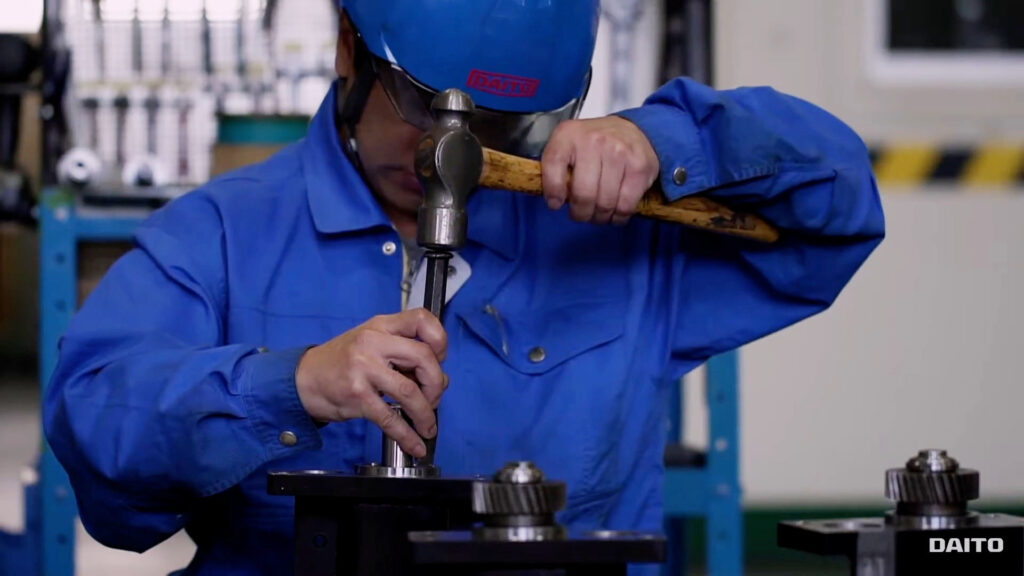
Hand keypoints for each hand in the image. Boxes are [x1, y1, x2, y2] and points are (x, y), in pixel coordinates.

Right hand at [295, 309, 448, 457]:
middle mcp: (373, 342)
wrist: (303, 379)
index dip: (439, 339)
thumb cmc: (342, 361)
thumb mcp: (372, 343)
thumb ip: (404, 355)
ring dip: (425, 413)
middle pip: (423, 357)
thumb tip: (437, 381)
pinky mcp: (356, 395)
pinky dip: (406, 435)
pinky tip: (415, 444)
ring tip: (427, 425)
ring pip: (409, 391)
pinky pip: (389, 418)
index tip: (440, 358)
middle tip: (434, 398)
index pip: (420, 319)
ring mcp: (364, 368)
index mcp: (381, 325)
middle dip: (436, 383)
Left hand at [541, 116, 659, 224]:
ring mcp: (619, 153)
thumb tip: (555, 202)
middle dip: (580, 214)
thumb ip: (554, 169)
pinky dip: (619, 216)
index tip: (555, 204)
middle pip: (583, 194)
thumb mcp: (566, 145)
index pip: (552, 164)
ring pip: (605, 204)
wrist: (630, 130)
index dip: (553, 191)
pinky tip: (615, 212)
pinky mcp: (639, 167)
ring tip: (599, 214)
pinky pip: (625, 205)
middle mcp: (594, 141)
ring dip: (600, 217)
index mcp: (569, 134)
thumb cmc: (593, 145)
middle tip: (581, 215)